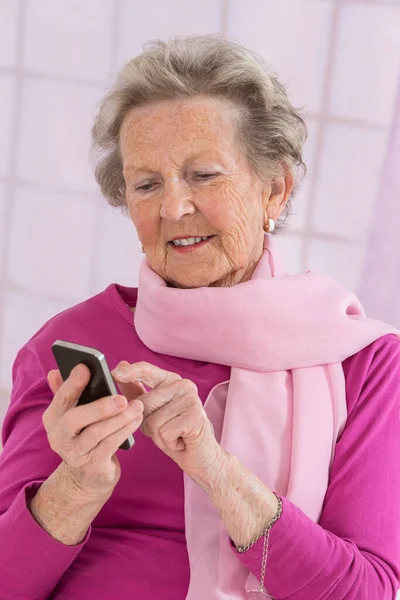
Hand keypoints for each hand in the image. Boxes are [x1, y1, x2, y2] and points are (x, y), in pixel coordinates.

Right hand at [44, 364, 143, 499]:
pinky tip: (137, 419)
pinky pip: (109, 445)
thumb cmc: (84, 435)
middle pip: (74, 419)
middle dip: (99, 407)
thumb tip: (55, 371)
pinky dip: (124, 431)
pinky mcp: (92, 466)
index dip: (71, 383)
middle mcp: (58, 437)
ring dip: (119, 418)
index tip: (85, 367)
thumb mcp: (74, 414)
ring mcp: (74, 453)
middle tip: (122, 398)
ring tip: (137, 406)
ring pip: (96, 432)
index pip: (60, 398)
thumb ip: (67, 392)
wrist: (88, 476)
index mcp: (53, 418)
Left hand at [112, 361, 224, 481]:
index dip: (129, 372)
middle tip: (166, 429)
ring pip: (152, 421)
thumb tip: (120, 367)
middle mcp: (183, 385)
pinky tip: (181, 441)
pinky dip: (169, 442)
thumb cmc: (175, 434)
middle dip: (147, 424)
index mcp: (171, 380)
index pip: (146, 370)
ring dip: (158, 436)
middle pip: (144, 403)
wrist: (200, 457)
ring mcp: (191, 399)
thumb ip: (136, 391)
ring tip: (174, 435)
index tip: (114, 373)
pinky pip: (164, 432)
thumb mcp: (151, 412)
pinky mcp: (195, 416)